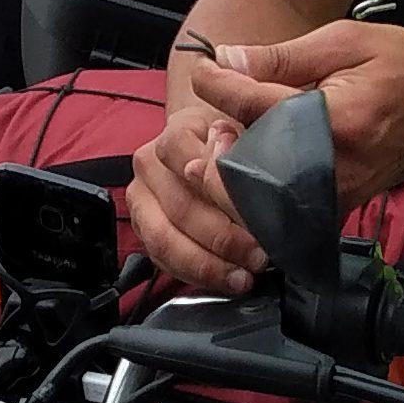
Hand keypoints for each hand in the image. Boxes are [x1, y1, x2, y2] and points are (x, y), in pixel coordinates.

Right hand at [127, 48, 269, 293]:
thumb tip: (233, 143)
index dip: (226, 195)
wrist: (223, 143)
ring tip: (243, 277)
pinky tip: (225, 280)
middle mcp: (150, 161)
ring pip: (163, 238)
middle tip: (260, 257)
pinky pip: (162, 258)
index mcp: (177, 131)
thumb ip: (253, 127)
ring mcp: (143, 196)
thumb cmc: (247, 137)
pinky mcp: (146, 227)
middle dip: (222, 239)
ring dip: (206, 264)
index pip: (191, 164)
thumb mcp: (257, 121)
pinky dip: (195, 274)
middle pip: (179, 208)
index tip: (260, 217)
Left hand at [128, 20, 403, 293]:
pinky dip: (253, 196)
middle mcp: (333, 168)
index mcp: (335, 120)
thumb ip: (283, 56)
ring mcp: (334, 196)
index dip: (219, 86)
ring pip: (259, 205)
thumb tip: (226, 60)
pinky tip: (247, 169)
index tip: (203, 70)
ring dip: (230, 179)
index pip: (255, 107)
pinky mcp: (335, 210)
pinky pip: (279, 215)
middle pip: (249, 173)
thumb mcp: (345, 42)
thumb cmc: (401, 69)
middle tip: (214, 125)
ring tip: (226, 146)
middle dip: (219, 150)